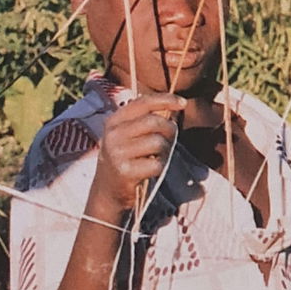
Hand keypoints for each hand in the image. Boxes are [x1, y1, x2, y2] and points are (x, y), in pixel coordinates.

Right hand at [87, 94, 185, 213]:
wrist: (107, 189)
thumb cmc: (125, 157)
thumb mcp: (127, 134)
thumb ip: (145, 119)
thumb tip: (174, 107)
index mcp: (114, 121)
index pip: (143, 103)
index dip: (165, 100)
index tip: (183, 103)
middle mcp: (113, 134)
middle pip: (154, 122)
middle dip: (169, 130)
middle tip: (170, 139)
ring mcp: (118, 153)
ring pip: (158, 143)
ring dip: (165, 151)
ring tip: (157, 156)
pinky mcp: (125, 172)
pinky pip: (157, 164)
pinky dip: (160, 167)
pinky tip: (152, 169)